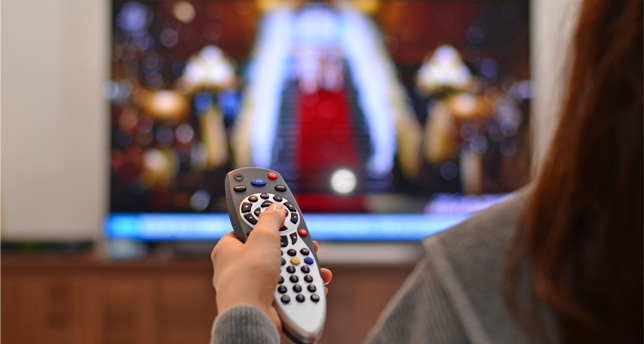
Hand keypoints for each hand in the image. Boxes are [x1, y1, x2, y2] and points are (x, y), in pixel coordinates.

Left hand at [211, 203, 332, 331]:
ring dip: (301, 266)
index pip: (247, 225)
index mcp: (227, 248)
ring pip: (282, 268)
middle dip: (291, 245)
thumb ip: (271, 219)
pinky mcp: (266, 300)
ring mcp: (252, 285)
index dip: (265, 216)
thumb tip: (276, 208)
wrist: (252, 317)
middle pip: (270, 247)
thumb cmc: (248, 278)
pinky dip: (302, 285)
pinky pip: (288, 287)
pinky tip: (312, 283)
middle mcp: (237, 267)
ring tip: (311, 264)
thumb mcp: (263, 237)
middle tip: (303, 240)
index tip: (280, 207)